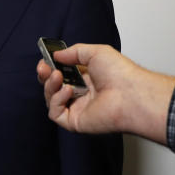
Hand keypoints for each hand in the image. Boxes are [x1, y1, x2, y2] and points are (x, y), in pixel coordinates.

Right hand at [36, 43, 174, 144]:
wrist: (130, 92)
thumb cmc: (120, 73)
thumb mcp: (95, 52)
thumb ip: (74, 52)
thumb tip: (56, 55)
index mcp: (88, 79)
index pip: (62, 75)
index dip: (51, 68)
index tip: (45, 60)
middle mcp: (82, 95)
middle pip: (54, 88)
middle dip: (46, 77)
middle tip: (43, 68)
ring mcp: (78, 109)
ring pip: (51, 100)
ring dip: (50, 86)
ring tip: (57, 76)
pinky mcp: (75, 122)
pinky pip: (55, 113)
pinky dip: (57, 100)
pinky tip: (68, 91)